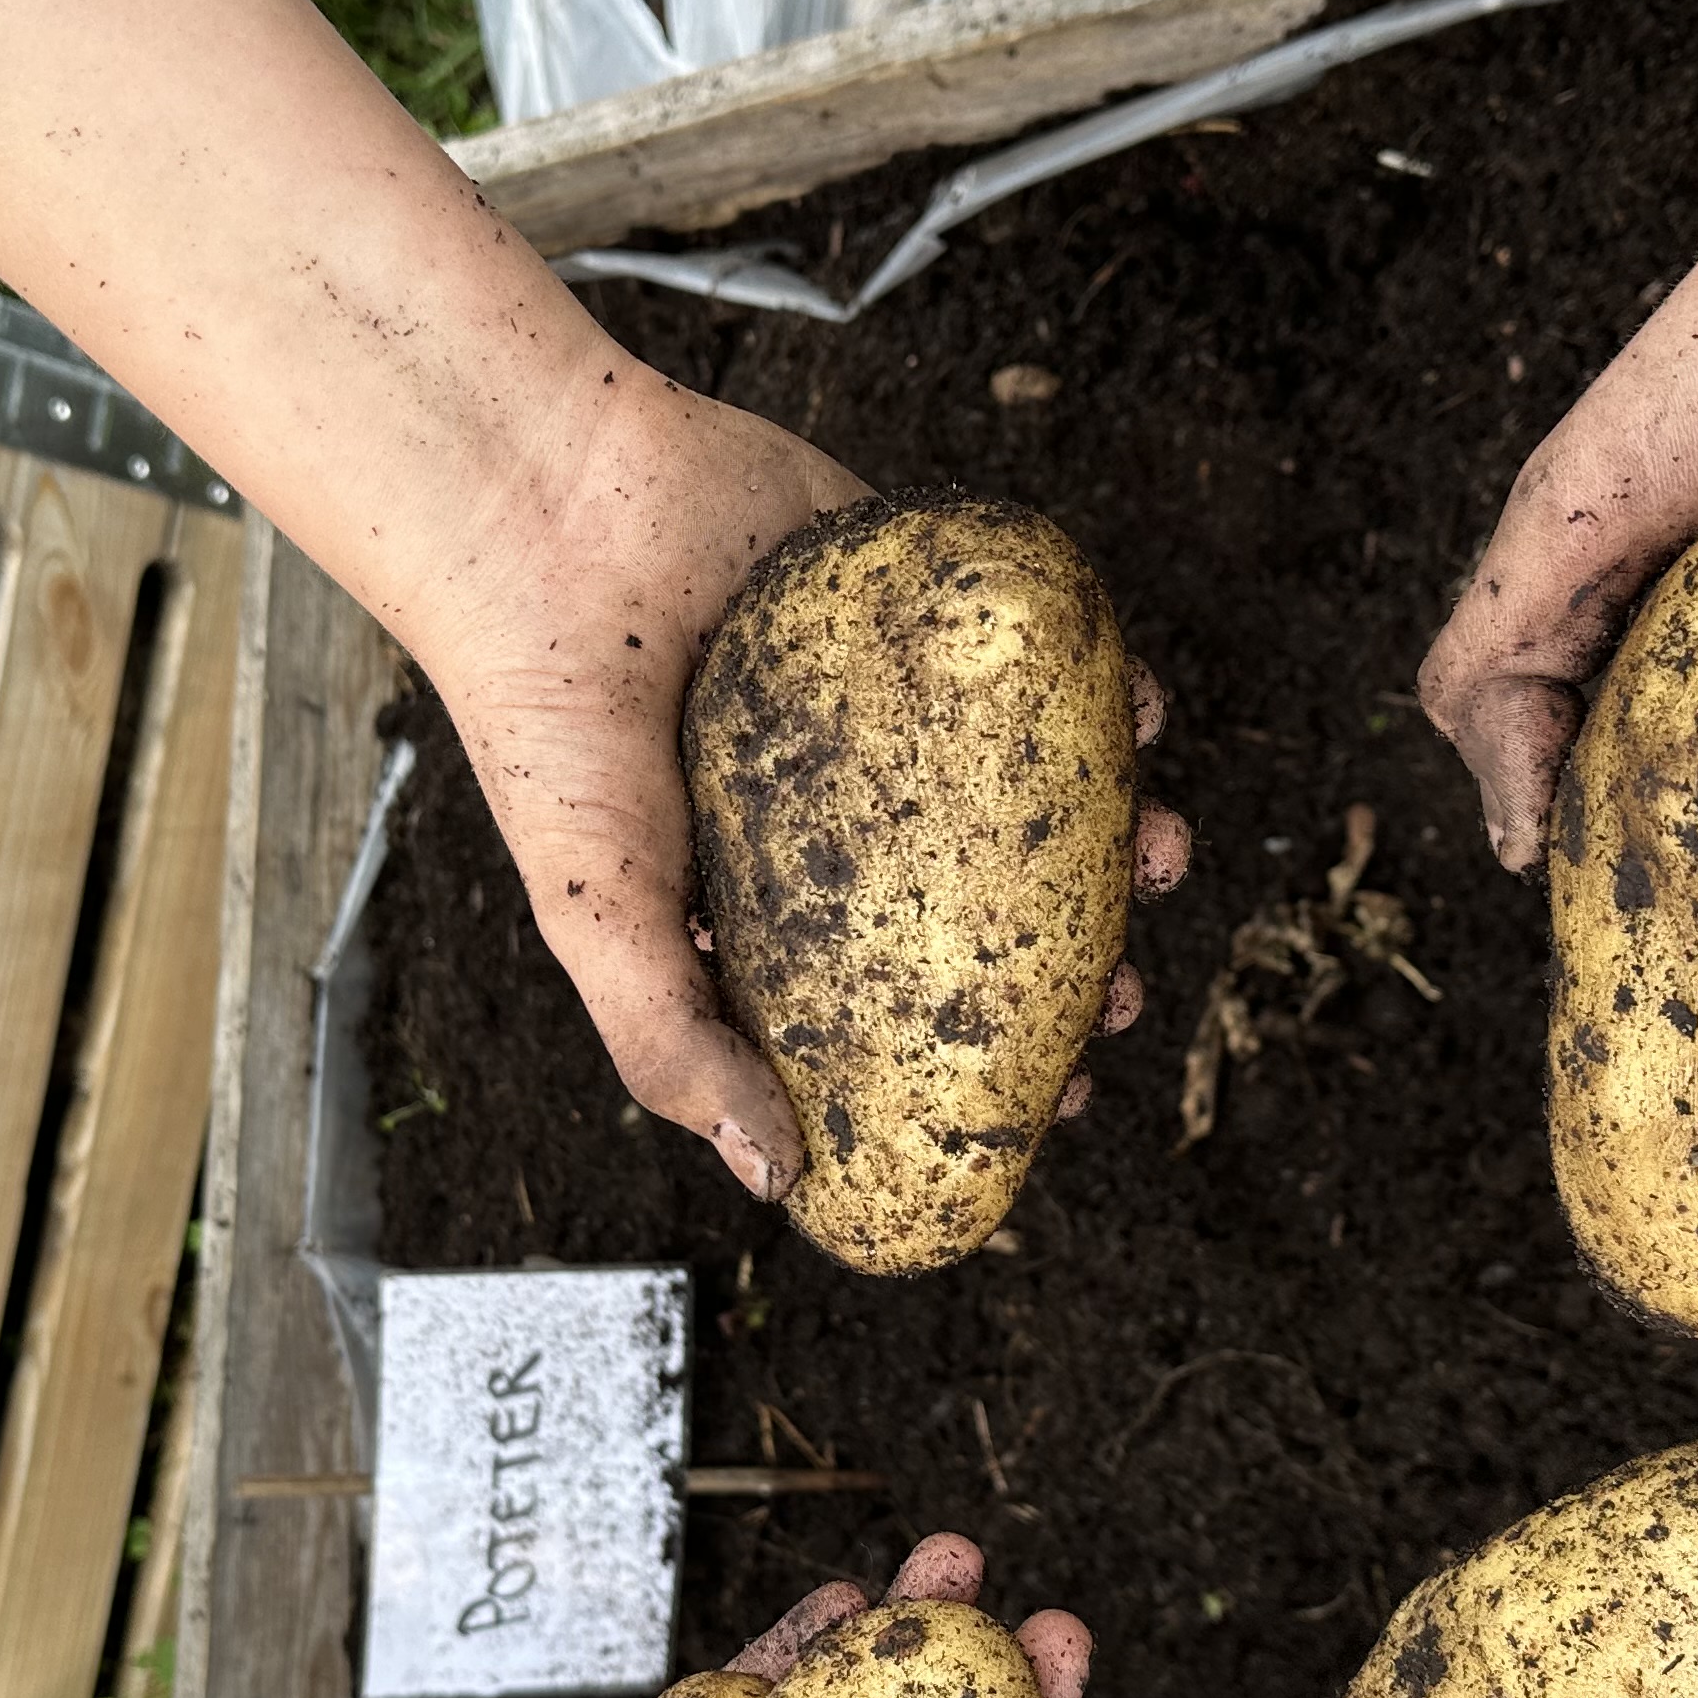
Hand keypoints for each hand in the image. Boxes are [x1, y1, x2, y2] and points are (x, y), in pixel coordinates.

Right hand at [401, 377, 1191, 1199]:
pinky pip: (1026, 645)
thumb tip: (775, 1183)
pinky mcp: (911, 592)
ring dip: (1109, 824)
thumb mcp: (594, 915)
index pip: (893, 996)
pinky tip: (1144, 711)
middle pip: (982, 896)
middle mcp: (833, 804)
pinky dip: (1097, 680)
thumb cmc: (547, 721)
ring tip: (1159, 850)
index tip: (1053, 1095)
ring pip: (1027, 779)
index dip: (974, 1051)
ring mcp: (882, 697)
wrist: (538, 515)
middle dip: (1069, 953)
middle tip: (1120, 989)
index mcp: (761, 896)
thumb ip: (671, 1045)